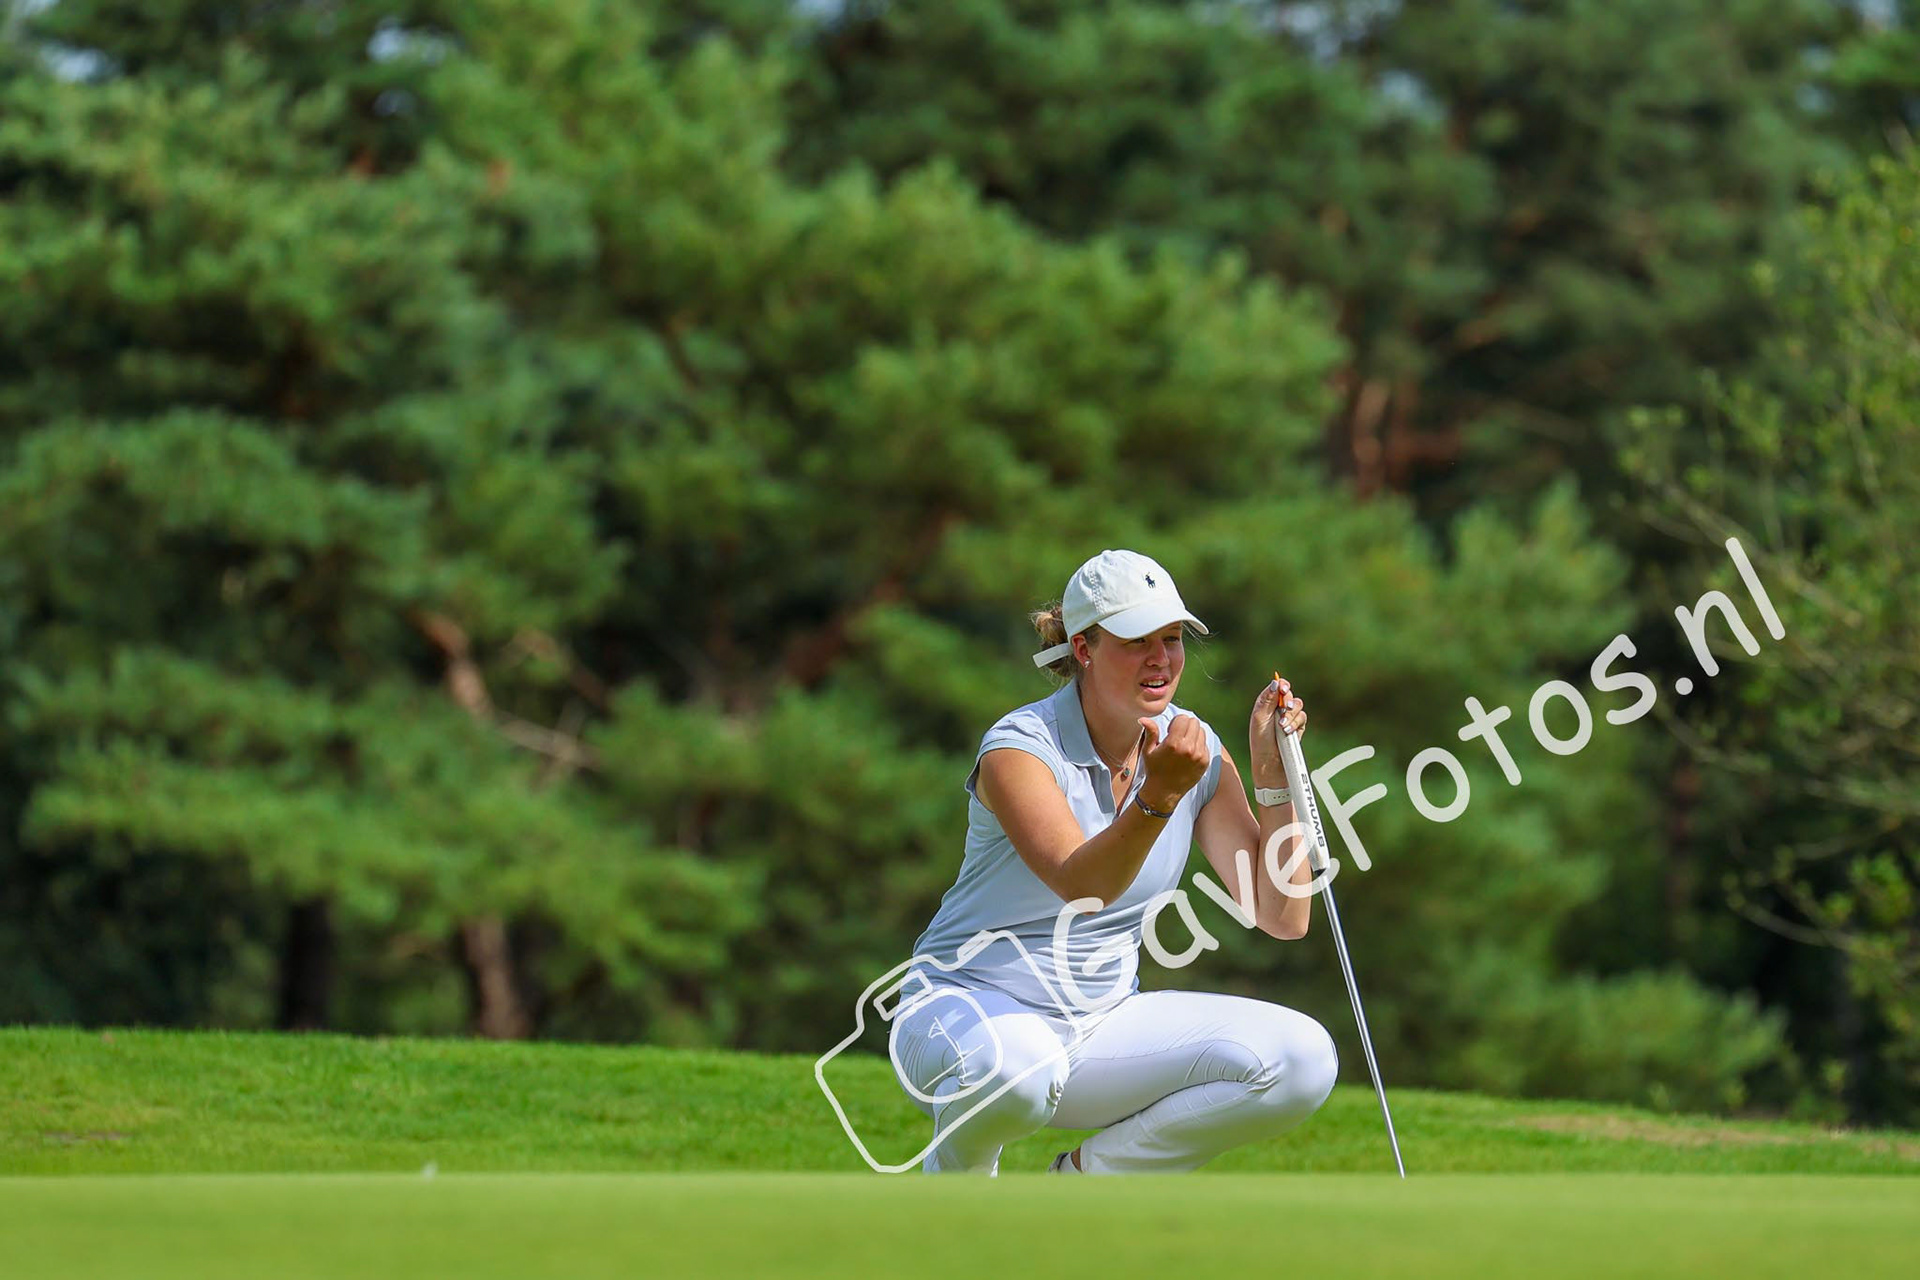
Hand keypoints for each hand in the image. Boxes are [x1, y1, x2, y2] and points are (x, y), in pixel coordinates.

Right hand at [1138, 713, 1207, 809]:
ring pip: (1202, 732)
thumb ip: (1150, 732)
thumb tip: (1143, 718)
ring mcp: (1199, 755)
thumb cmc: (1154, 770)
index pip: (1183, 718)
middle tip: (1178, 736)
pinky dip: (1198, 745)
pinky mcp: (1205, 762)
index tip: (1171, 731)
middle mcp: (1188, 748)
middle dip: (1186, 726)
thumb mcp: (1148, 751)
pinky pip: (1205, 744)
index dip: (1176, 722)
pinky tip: (1189, 753)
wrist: (1164, 792)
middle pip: (1194, 722)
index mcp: (1174, 743)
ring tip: (1184, 744)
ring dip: (1193, 734)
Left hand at [1248, 674, 1307, 788]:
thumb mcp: (1260, 718)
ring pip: (1298, 705)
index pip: (1276, 687)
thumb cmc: (1261, 741)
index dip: (1281, 685)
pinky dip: (1296, 723)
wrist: (1270, 763)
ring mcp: (1288, 718)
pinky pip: (1302, 717)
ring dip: (1291, 714)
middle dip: (1287, 700)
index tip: (1282, 689)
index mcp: (1265, 704)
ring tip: (1282, 726)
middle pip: (1288, 694)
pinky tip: (1287, 731)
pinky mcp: (1298, 727)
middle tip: (1284, 707)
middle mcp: (1277, 709)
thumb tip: (1275, 682)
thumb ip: (1268, 700)